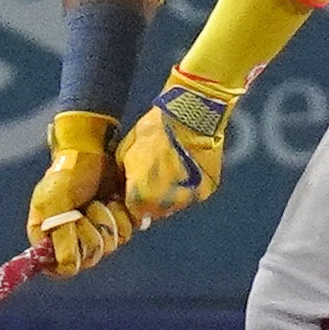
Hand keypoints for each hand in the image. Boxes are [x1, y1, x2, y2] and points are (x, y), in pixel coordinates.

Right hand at [27, 109, 133, 273]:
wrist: (91, 150)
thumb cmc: (65, 175)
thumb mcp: (52, 204)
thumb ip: (57, 236)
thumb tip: (66, 267)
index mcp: (51, 239)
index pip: (63, 268)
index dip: (71, 254)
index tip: (74, 228)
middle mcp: (75, 240)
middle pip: (90, 259)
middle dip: (90, 231)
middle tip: (84, 208)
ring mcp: (99, 232)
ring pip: (110, 246)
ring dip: (105, 219)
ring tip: (98, 200)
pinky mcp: (118, 222)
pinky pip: (126, 233)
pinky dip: (121, 215)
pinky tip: (113, 199)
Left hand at [116, 68, 243, 224]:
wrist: (192, 116)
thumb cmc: (155, 130)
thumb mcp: (126, 152)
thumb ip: (123, 177)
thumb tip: (121, 190)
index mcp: (141, 195)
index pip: (133, 213)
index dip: (132, 203)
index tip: (133, 194)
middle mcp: (165, 203)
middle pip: (155, 212)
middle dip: (150, 202)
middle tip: (151, 181)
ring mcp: (189, 198)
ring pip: (175, 206)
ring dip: (170, 196)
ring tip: (170, 173)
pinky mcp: (207, 190)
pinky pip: (193, 194)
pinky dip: (188, 187)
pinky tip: (185, 170)